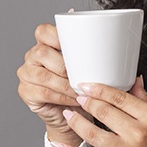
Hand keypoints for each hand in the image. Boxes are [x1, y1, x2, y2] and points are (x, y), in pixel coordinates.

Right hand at [16, 18, 93, 144]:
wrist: (73, 115)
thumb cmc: (81, 88)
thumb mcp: (89, 68)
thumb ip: (95, 54)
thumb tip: (120, 42)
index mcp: (46, 44)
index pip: (43, 31)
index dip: (55, 35)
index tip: (74, 45)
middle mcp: (33, 57)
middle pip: (41, 52)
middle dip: (63, 65)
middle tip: (80, 75)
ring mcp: (27, 74)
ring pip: (43, 75)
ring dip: (65, 84)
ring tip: (81, 91)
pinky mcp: (26, 92)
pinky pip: (44, 93)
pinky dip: (62, 97)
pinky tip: (74, 99)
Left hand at [50, 75, 146, 146]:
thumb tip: (134, 81)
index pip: (119, 97)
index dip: (99, 89)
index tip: (87, 85)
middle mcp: (139, 134)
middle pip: (104, 112)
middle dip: (86, 102)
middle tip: (76, 96)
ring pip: (93, 133)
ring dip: (76, 122)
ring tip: (68, 114)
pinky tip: (60, 146)